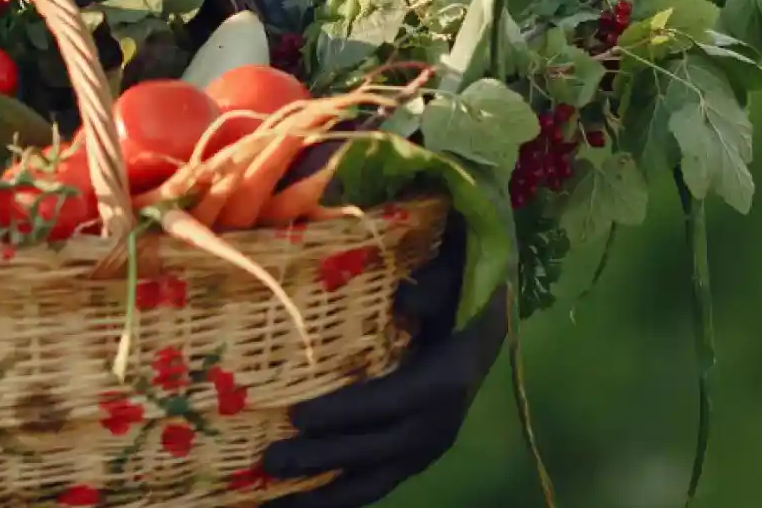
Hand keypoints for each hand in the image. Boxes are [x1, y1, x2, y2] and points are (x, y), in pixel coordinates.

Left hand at [261, 217, 506, 507]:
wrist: (491, 315)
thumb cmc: (460, 289)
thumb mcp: (454, 275)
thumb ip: (435, 285)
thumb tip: (406, 298)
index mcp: (446, 379)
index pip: (390, 403)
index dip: (345, 414)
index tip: (298, 417)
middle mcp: (440, 422)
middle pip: (376, 450)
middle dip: (322, 459)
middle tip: (270, 461)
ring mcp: (429, 444)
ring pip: (377, 480)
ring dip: (328, 495)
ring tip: (276, 503)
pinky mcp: (419, 454)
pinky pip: (378, 481)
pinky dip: (342, 495)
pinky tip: (303, 500)